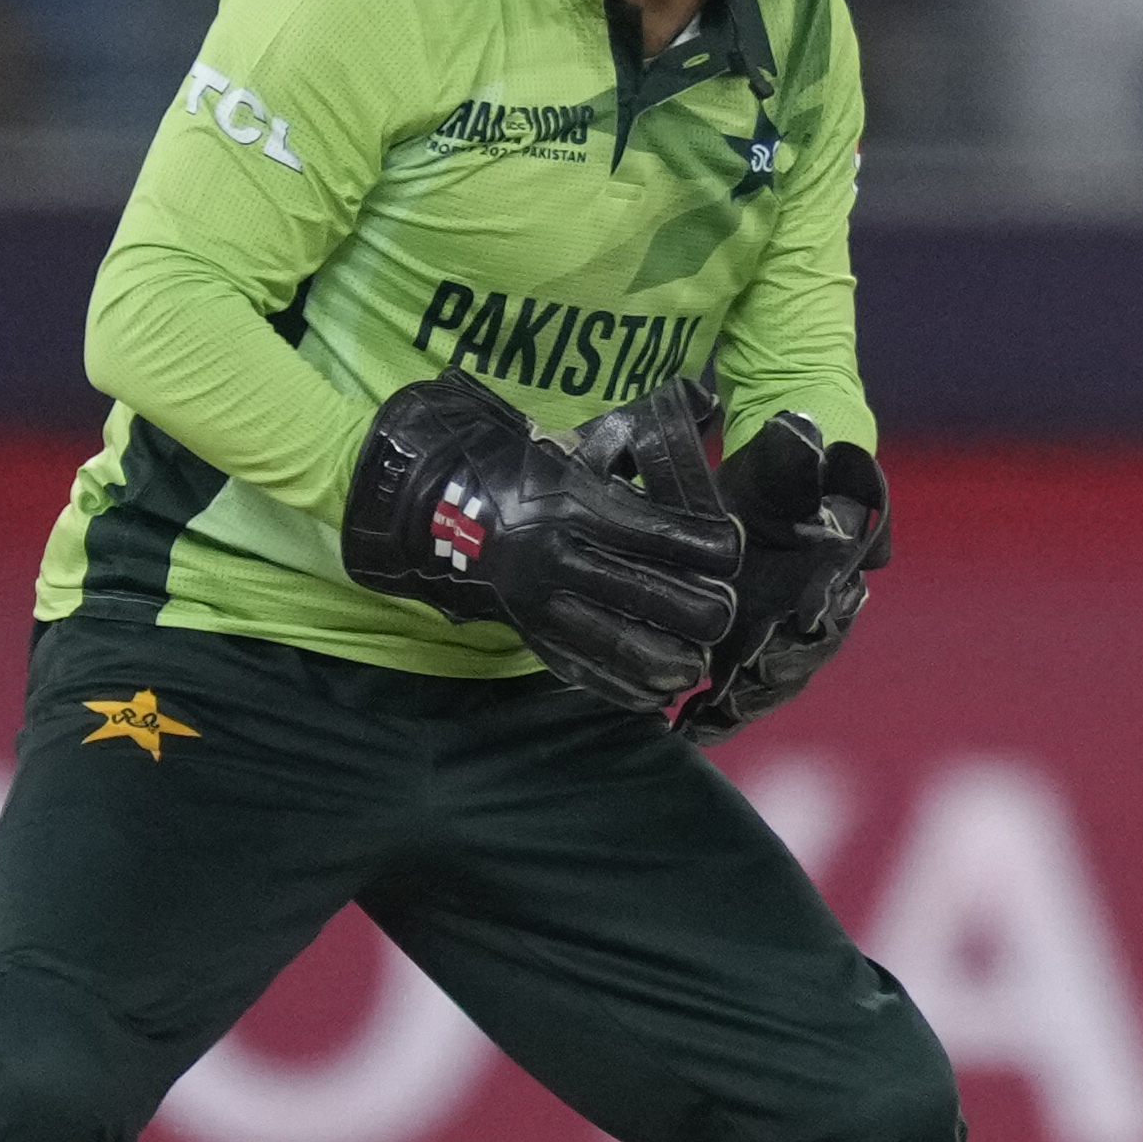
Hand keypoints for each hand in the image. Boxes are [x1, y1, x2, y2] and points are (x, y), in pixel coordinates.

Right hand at [338, 375, 741, 715]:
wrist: (411, 500)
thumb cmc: (492, 461)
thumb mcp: (554, 446)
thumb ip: (611, 464)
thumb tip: (680, 446)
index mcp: (575, 504)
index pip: (662, 534)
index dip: (708, 547)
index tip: (731, 551)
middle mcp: (561, 557)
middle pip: (650, 595)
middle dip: (699, 610)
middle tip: (724, 614)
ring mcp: (540, 600)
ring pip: (616, 642)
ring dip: (665, 658)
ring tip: (695, 664)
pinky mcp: (523, 628)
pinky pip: (577, 667)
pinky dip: (619, 685)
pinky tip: (654, 695)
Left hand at [686, 410, 889, 737]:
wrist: (766, 483)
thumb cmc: (785, 466)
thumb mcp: (796, 454)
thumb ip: (809, 460)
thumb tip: (820, 449)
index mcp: (836, 567)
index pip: (837, 596)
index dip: (821, 608)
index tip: (802, 615)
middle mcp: (815, 610)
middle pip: (806, 652)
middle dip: (776, 670)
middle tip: (744, 681)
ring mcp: (781, 635)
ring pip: (774, 680)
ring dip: (745, 700)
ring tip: (708, 716)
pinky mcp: (747, 650)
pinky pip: (739, 692)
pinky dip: (717, 715)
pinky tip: (687, 729)